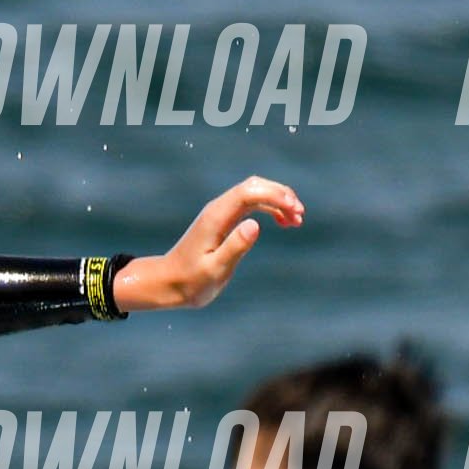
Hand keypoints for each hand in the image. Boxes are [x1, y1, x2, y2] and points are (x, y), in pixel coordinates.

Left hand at [112, 176, 305, 312]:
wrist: (168, 283)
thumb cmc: (190, 281)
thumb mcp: (214, 269)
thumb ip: (235, 247)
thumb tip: (255, 225)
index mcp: (216, 217)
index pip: (249, 192)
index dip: (274, 195)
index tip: (294, 210)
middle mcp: (218, 209)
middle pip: (255, 186)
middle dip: (280, 195)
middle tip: (300, 215)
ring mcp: (221, 213)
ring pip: (255, 193)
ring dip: (278, 201)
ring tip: (297, 220)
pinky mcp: (224, 220)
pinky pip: (251, 204)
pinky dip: (270, 209)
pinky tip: (283, 222)